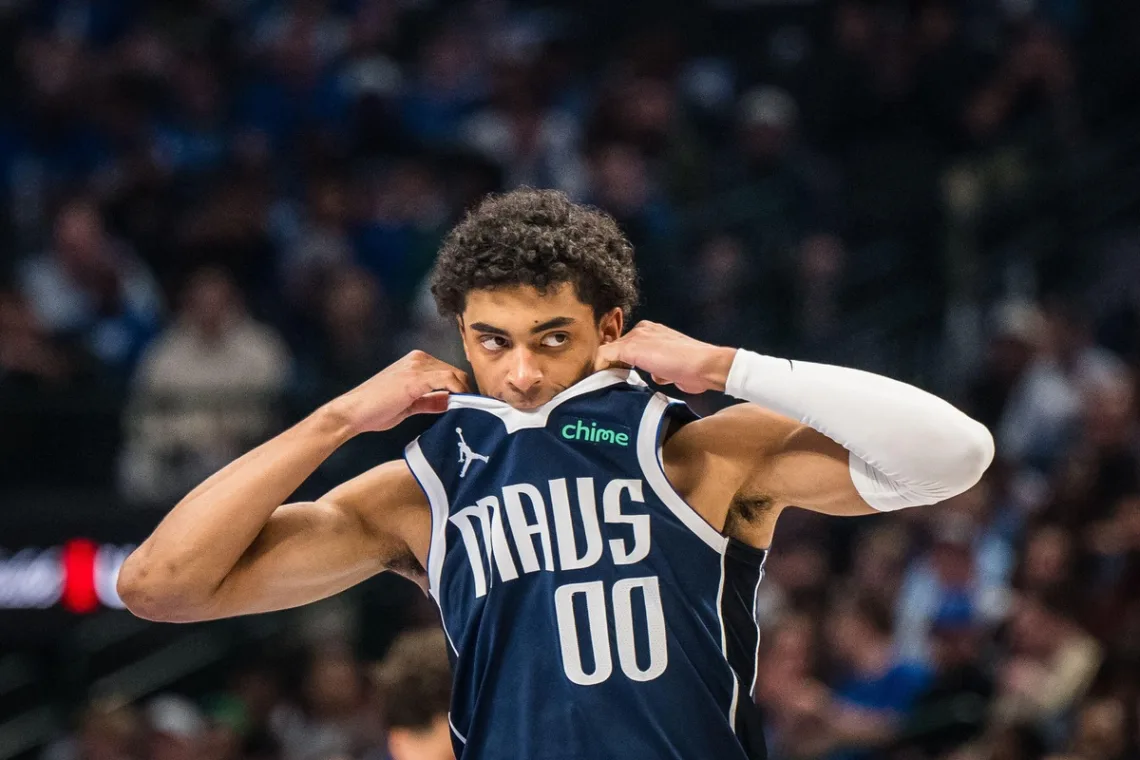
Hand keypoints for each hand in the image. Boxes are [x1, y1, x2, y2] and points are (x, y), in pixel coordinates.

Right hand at [329, 350, 469, 434]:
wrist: (352, 412)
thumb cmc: (376, 410)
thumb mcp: (409, 404)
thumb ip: (430, 401)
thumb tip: (450, 402)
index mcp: (415, 362)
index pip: (449, 372)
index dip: (463, 388)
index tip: (473, 405)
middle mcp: (417, 359)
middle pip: (455, 372)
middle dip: (467, 390)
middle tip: (477, 409)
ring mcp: (416, 366)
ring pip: (454, 374)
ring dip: (465, 392)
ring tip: (474, 410)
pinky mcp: (415, 377)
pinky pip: (447, 380)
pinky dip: (459, 391)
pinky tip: (462, 404)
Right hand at [594, 321, 736, 393]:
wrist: (703, 369)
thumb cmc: (671, 357)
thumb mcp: (634, 350)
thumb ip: (611, 352)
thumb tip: (596, 360)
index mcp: (641, 329)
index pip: (613, 345)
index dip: (604, 360)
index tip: (597, 376)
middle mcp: (649, 338)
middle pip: (624, 354)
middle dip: (619, 367)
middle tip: (611, 381)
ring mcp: (660, 353)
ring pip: (637, 365)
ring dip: (635, 373)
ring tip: (633, 381)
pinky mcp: (669, 368)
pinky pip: (650, 375)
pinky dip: (651, 379)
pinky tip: (657, 381)